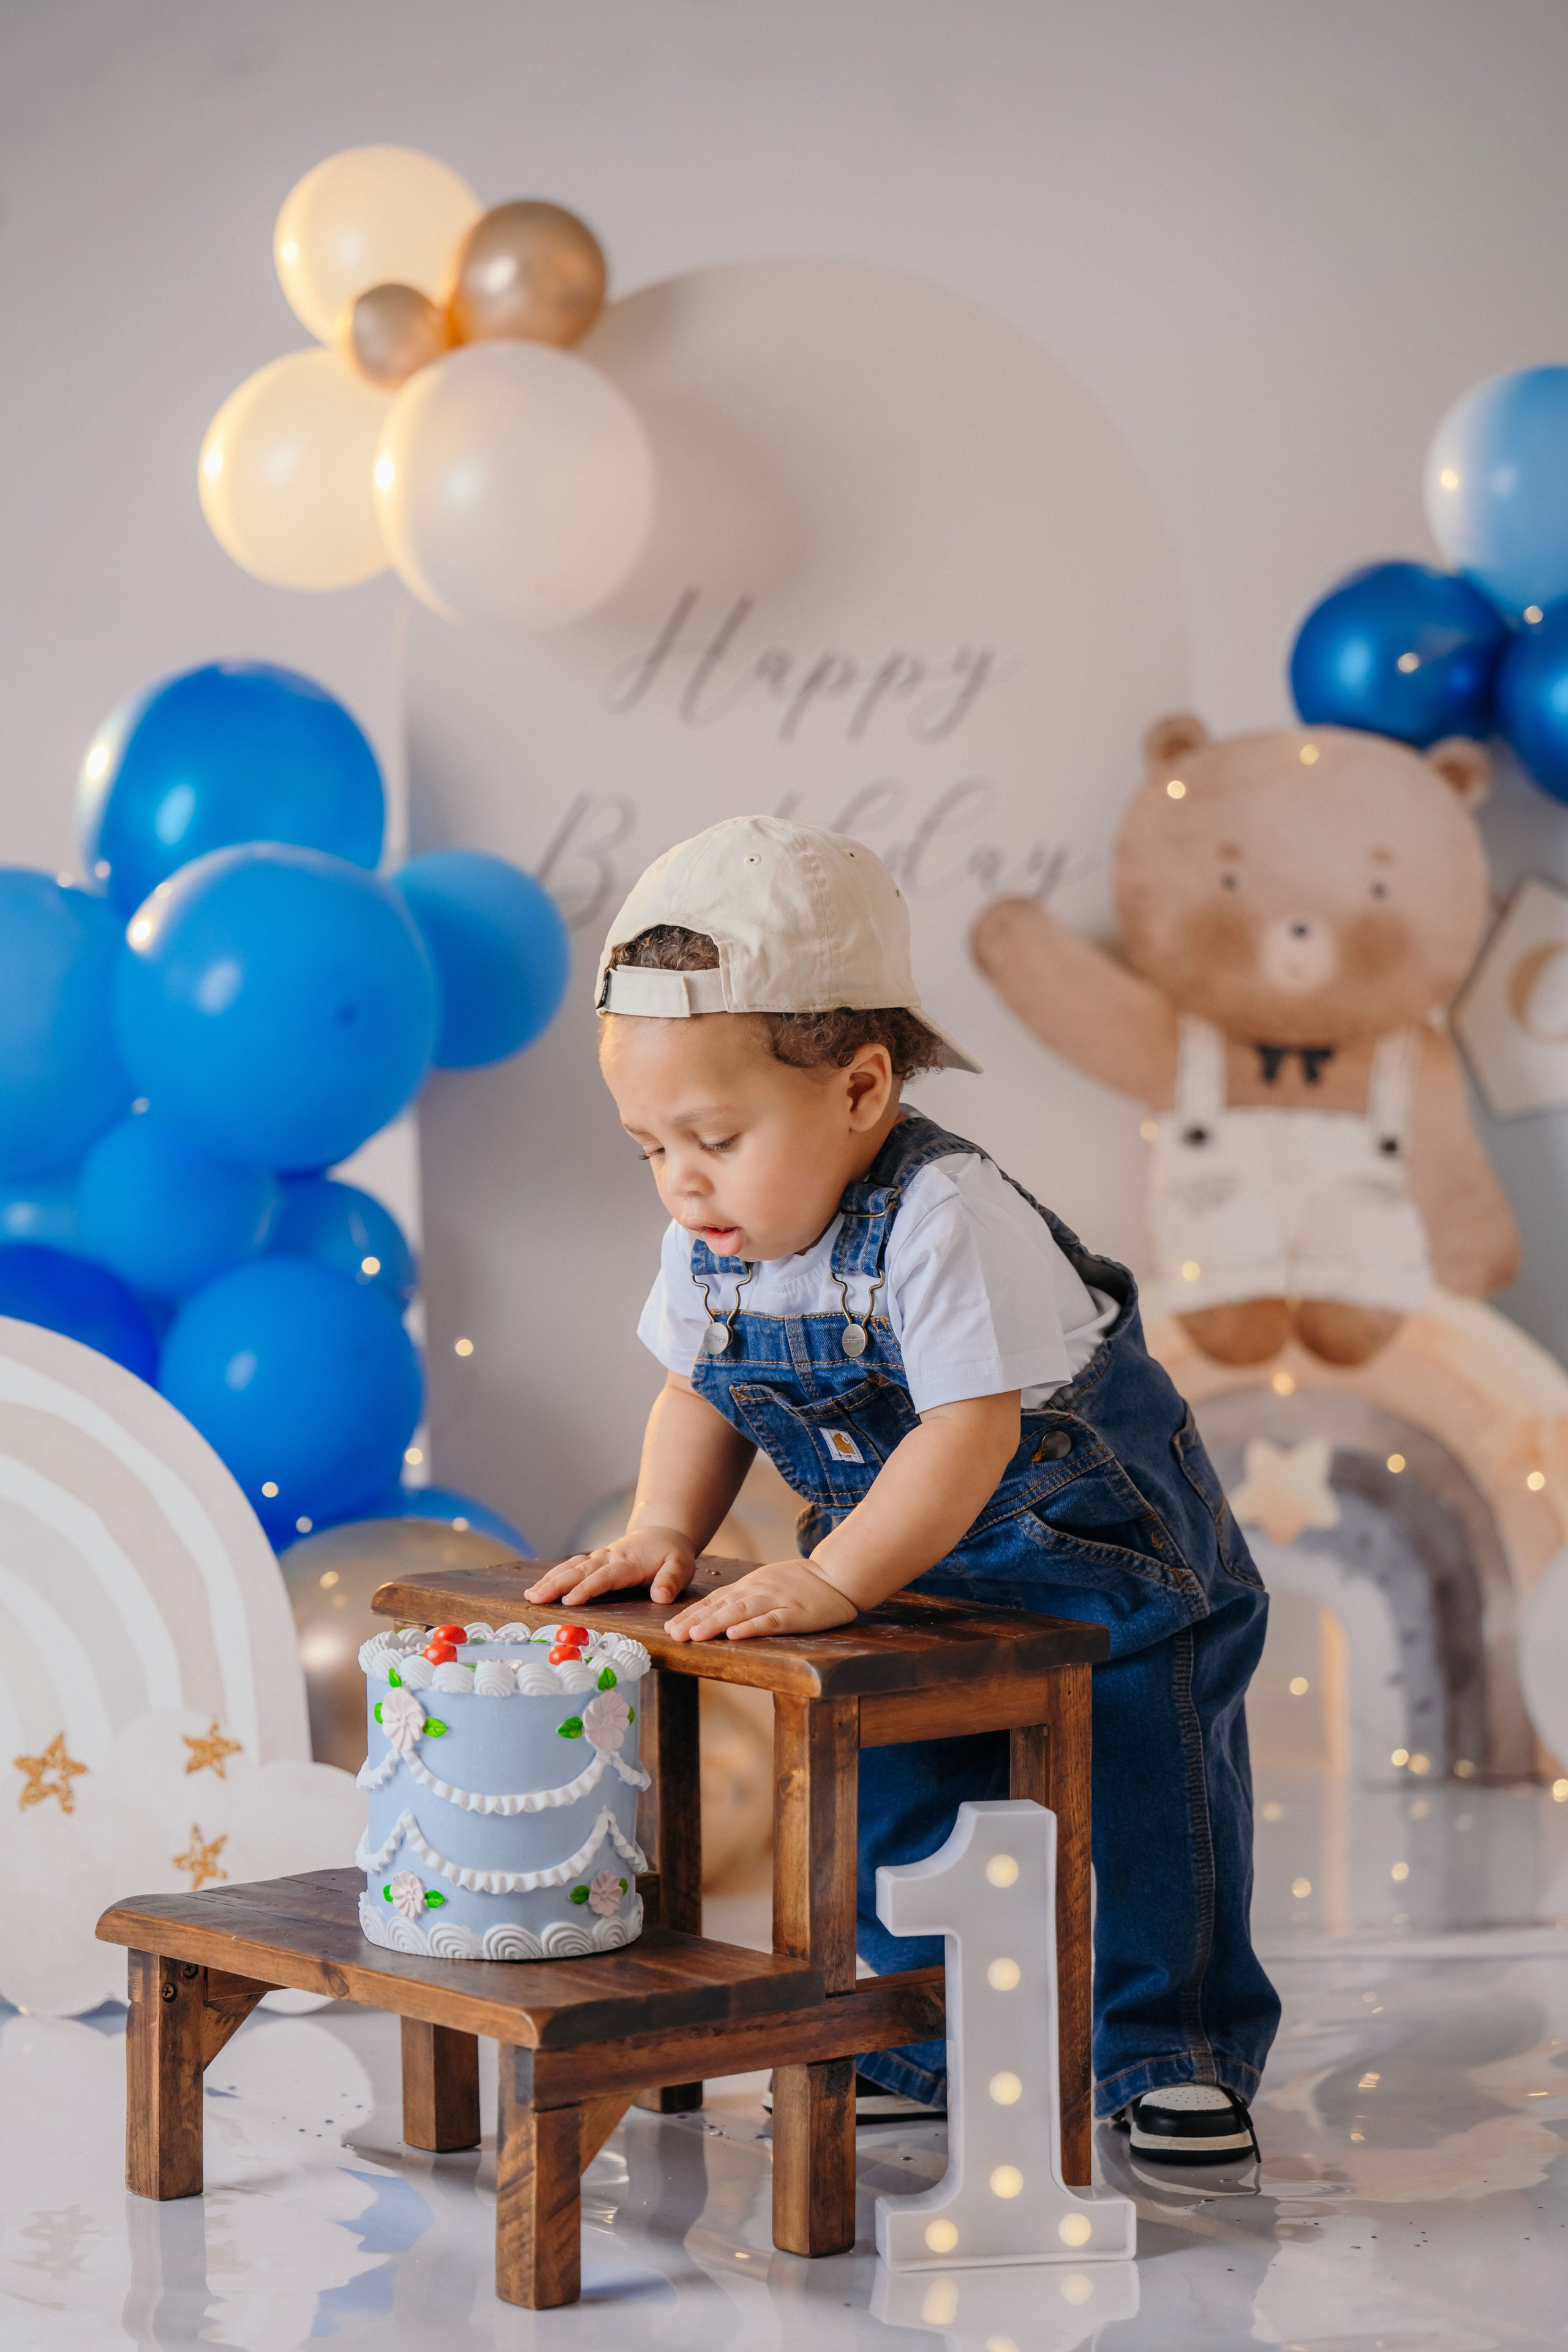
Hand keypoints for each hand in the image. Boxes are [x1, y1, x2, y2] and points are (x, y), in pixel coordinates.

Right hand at [524, 1526, 697, 1608]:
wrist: (663, 1533)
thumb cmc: (672, 1554)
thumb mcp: (681, 1566)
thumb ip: (671, 1580)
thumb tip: (660, 1597)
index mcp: (629, 1562)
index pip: (605, 1576)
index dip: (587, 1588)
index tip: (569, 1600)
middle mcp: (609, 1558)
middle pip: (580, 1571)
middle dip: (557, 1584)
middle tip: (536, 1598)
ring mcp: (599, 1558)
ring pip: (571, 1567)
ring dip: (550, 1580)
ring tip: (531, 1595)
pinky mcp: (594, 1560)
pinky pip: (571, 1567)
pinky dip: (553, 1576)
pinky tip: (538, 1588)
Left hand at [664, 1557, 858, 1642]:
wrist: (838, 1575)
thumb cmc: (801, 1582)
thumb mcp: (767, 1582)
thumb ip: (744, 1595)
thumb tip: (714, 1610)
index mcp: (750, 1585)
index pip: (715, 1600)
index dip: (691, 1613)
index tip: (669, 1627)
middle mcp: (758, 1591)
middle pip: (721, 1606)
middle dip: (695, 1621)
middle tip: (672, 1635)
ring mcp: (776, 1601)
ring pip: (740, 1612)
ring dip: (716, 1623)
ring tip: (695, 1635)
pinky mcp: (795, 1614)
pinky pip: (771, 1621)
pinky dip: (751, 1628)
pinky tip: (735, 1635)